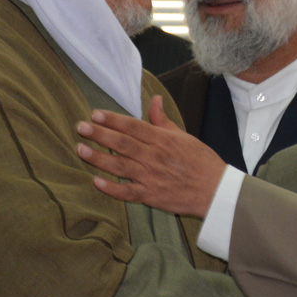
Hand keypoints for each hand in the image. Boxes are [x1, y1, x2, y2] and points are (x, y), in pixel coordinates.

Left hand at [77, 95, 226, 216]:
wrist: (216, 190)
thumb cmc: (201, 161)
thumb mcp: (183, 136)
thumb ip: (163, 120)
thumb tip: (154, 100)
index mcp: (163, 140)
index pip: (133, 126)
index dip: (113, 119)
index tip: (95, 114)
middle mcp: (155, 157)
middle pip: (122, 144)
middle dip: (99, 134)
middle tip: (81, 127)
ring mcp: (151, 177)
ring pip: (120, 166)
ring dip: (99, 158)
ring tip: (81, 149)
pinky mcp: (151, 196)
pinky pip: (128, 192)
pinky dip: (111, 188)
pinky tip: (96, 181)